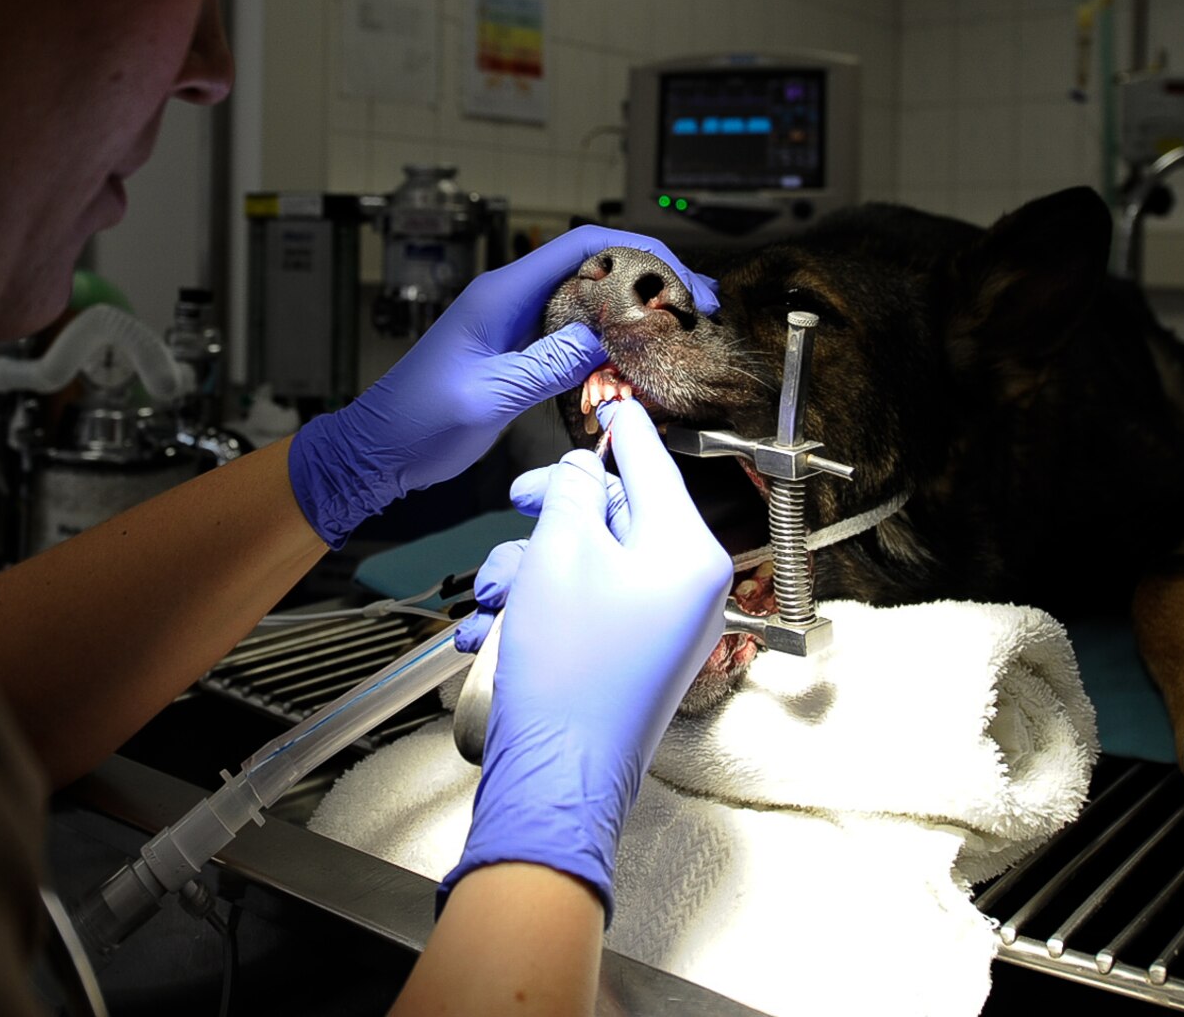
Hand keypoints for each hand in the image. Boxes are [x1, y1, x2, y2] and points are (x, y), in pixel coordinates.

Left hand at [289, 227, 716, 546]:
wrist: (376, 450)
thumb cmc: (419, 423)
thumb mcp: (489, 396)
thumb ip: (547, 365)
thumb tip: (606, 337)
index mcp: (502, 294)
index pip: (582, 246)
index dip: (640, 252)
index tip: (683, 279)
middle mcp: (512, 297)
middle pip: (594, 266)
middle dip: (650, 279)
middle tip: (701, 307)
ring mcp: (514, 322)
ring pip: (588, 298)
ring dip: (636, 309)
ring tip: (684, 328)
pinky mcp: (517, 349)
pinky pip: (573, 331)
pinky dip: (611, 338)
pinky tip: (639, 358)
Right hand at [442, 399, 731, 917]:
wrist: (557, 779)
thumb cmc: (569, 675)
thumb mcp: (562, 553)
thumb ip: (576, 493)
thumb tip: (585, 470)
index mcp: (690, 556)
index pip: (657, 469)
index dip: (623, 431)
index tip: (614, 404)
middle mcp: (688, 591)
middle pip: (618, 516)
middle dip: (556, 514)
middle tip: (523, 501)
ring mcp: (662, 629)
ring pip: (590, 564)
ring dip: (532, 568)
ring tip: (494, 596)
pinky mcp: (631, 658)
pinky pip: (586, 608)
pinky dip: (539, 608)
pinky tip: (493, 628)